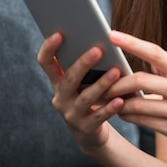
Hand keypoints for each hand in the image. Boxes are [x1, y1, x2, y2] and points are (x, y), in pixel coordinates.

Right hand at [37, 32, 124, 154]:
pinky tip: (120, 100)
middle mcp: (60, 98)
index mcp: (57, 82)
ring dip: (101, 84)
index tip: (59, 33)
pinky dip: (109, 108)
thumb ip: (85, 64)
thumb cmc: (90, 96)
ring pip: (85, 98)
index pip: (46, 62)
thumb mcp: (83, 81)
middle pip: (69, 79)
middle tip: (98, 49)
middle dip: (83, 63)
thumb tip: (102, 37)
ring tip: (116, 72)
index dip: (49, 48)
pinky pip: (98, 117)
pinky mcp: (85, 128)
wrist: (91, 133)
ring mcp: (71, 114)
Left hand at [107, 31, 166, 157]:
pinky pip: (142, 121)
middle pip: (139, 79)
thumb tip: (146, 56)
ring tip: (109, 99)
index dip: (132, 42)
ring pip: (136, 104)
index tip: (112, 35)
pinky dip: (128, 116)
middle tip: (102, 81)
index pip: (155, 52)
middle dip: (116, 82)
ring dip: (118, 102)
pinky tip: (122, 112)